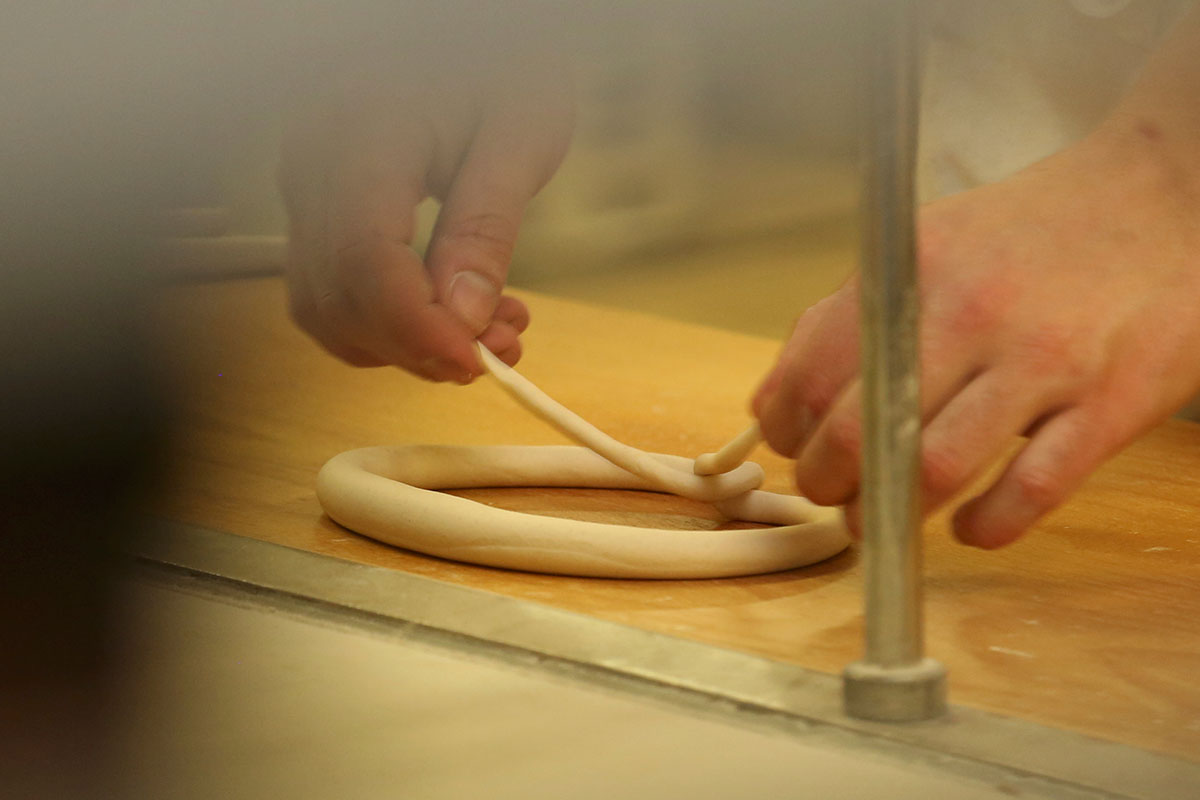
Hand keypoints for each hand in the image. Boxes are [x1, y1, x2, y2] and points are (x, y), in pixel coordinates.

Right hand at [278, 41, 572, 381]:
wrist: (464, 32)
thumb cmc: (498, 62)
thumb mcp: (519, 133)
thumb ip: (487, 227)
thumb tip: (462, 320)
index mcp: (363, 129)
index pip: (366, 261)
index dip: (418, 330)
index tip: (476, 363)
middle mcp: (312, 160)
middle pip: (341, 295)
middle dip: (420, 345)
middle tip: (500, 348)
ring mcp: (303, 183)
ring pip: (326, 304)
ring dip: (405, 343)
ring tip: (487, 331)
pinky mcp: (315, 203)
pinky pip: (331, 287)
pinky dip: (386, 321)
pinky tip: (449, 313)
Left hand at [754, 122, 1199, 547]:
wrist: (1167, 194)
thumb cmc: (1036, 231)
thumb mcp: (931, 242)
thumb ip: (853, 311)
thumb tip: (780, 395)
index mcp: (913, 272)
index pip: (808, 372)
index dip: (784, 428)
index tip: (790, 447)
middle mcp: (969, 312)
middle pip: (858, 429)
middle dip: (826, 481)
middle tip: (832, 492)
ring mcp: (1042, 360)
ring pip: (934, 467)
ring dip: (890, 514)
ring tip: (881, 519)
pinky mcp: (1110, 403)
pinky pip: (1030, 490)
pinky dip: (987, 526)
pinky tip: (972, 527)